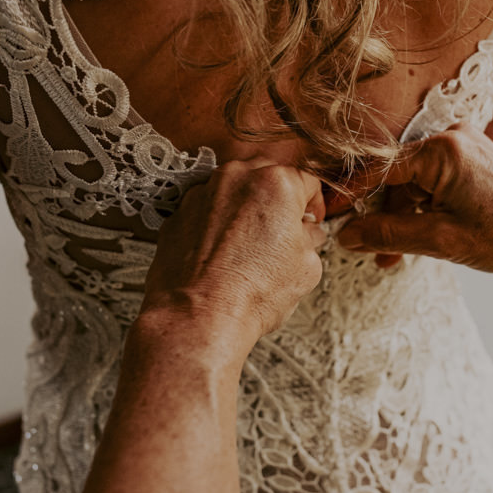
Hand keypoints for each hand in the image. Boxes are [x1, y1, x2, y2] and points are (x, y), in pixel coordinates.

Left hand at [141, 159, 326, 355]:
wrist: (199, 315)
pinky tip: (223, 254)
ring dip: (244, 210)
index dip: (314, 203)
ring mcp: (203, 194)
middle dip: (278, 200)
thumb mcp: (306, 267)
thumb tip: (307, 235)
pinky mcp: (178, 213)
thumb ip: (311, 238)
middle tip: (283, 231)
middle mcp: (236, 178)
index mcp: (275, 183)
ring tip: (249, 247)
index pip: (306, 180)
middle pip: (267, 176)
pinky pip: (206, 210)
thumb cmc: (250, 293)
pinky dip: (215, 224)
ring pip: (233, 191)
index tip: (309, 220)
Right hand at [337, 123, 492, 272]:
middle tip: (369, 249)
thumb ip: (389, 235)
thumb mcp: (440, 241)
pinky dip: (423, 208)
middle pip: (395, 177)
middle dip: (381, 215)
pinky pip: (432, 181)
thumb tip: (347, 236)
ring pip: (413, 182)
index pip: (378, 170)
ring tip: (395, 255)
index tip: (326, 214)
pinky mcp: (472, 158)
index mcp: (442, 150)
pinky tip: (419, 236)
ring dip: (403, 217)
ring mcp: (463, 146)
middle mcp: (451, 137)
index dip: (348, 195)